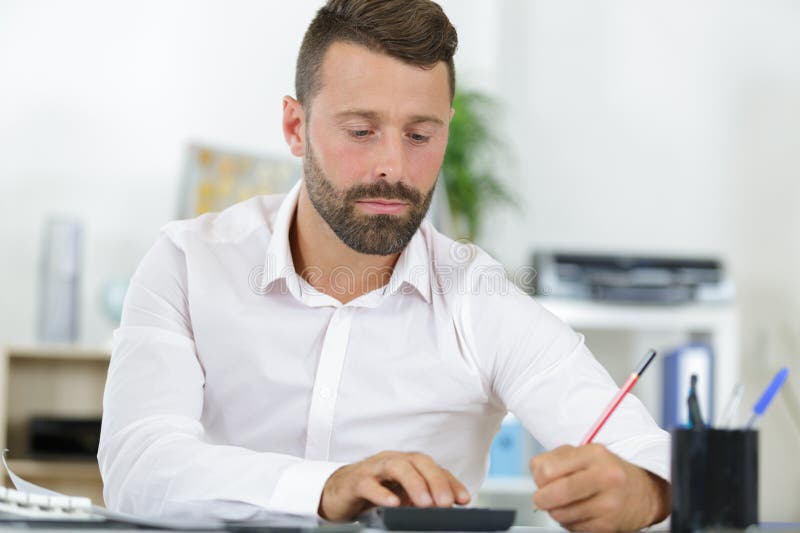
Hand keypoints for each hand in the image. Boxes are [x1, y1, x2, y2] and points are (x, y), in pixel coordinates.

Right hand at [318, 451, 471, 521]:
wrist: (337, 493)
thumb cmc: (374, 491)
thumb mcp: (402, 495)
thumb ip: (422, 498)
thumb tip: (445, 510)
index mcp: (407, 464)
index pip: (434, 468)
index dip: (451, 482)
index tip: (464, 499)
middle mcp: (393, 461)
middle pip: (418, 461)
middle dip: (435, 481)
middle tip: (445, 503)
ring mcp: (373, 469)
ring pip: (396, 467)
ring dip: (414, 483)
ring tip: (425, 503)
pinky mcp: (355, 481)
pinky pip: (368, 483)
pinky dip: (381, 493)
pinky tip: (393, 503)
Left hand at [530, 444, 669, 531]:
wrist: (643, 493)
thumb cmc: (606, 471)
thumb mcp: (583, 453)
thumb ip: (554, 459)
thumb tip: (537, 478)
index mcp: (594, 454)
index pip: (547, 469)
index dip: (538, 479)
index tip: (542, 481)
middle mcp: (605, 477)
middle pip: (554, 494)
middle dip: (542, 499)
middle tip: (542, 499)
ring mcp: (608, 504)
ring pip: (561, 514)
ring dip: (556, 512)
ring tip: (567, 503)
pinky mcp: (608, 526)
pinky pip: (573, 528)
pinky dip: (570, 522)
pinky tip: (580, 512)